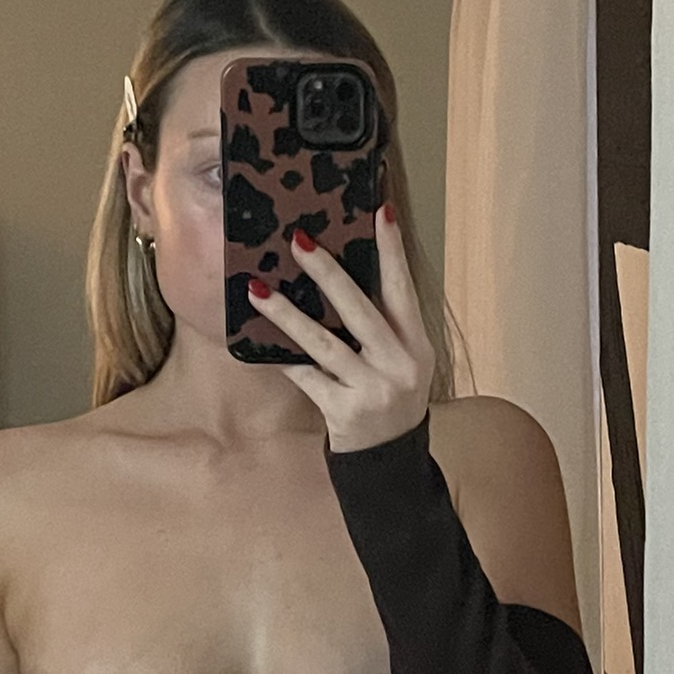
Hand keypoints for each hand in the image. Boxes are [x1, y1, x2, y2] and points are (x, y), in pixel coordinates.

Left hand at [251, 206, 433, 455]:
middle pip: (359, 309)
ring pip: (323, 343)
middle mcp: (399, 364)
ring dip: (287, 315)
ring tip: (257, 290)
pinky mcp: (344, 412)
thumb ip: (384, 325)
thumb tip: (341, 275)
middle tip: (298, 241)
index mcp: (416, 344)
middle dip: (327, 272)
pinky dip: (282, 358)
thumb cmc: (390, 398)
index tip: (379, 210)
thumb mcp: (404, 361)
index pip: (403, 288)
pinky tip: (258, 341)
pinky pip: (306, 377)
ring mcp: (372, 389)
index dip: (392, 250)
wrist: (391, 462)